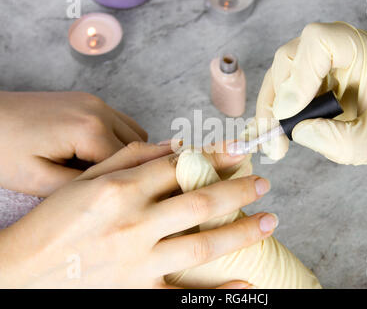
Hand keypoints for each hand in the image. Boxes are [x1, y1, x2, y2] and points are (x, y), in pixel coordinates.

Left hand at [0, 91, 147, 195]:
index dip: (127, 185)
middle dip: (129, 168)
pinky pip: (120, 123)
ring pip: (136, 133)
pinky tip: (94, 155)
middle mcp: (100, 109)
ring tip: (98, 172)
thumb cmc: (3, 150)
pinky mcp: (89, 101)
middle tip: (105, 189)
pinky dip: (117, 140)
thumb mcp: (41, 182)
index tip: (117, 201)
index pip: (133, 163)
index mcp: (91, 129)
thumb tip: (118, 189)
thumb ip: (86, 186)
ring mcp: (95, 101)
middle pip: (140, 147)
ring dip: (126, 154)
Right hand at [0, 142, 273, 287]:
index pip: (179, 166)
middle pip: (200, 203)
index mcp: (120, 190)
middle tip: (264, 184)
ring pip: (202, 245)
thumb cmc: (53, 222)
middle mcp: (134, 223)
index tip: (240, 150)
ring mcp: (137, 261)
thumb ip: (129, 159)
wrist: (22, 272)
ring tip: (269, 221)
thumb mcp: (85, 180)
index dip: (215, 155)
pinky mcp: (135, 290)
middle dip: (239, 190)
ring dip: (241, 232)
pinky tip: (244, 283)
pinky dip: (217, 292)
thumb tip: (173, 145)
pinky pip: (183, 294)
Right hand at [256, 22, 366, 171]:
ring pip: (281, 74)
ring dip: (271, 108)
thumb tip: (296, 130)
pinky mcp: (315, 83)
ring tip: (275, 143)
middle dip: (278, 96)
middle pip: (291, 56)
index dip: (299, 73)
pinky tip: (277, 137)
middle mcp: (343, 52)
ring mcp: (326, 66)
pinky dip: (275, 113)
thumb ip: (332, 139)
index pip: (319, 40)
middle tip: (278, 132)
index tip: (291, 111)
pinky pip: (284, 91)